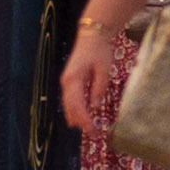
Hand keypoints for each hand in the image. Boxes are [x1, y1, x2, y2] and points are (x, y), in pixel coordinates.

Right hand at [60, 18, 135, 137]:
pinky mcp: (70, 81)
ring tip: (91, 129)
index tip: (94, 131)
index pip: (77, 106)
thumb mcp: (103, 69)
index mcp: (73, 80)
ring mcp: (66, 82)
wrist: (91, 35)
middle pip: (70, 109)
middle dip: (81, 123)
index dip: (85, 121)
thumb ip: (99, 88)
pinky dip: (77, 110)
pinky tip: (84, 118)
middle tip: (95, 134)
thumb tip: (95, 106)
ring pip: (68, 106)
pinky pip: (71, 100)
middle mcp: (66, 83)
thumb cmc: (99, 50)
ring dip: (78, 118)